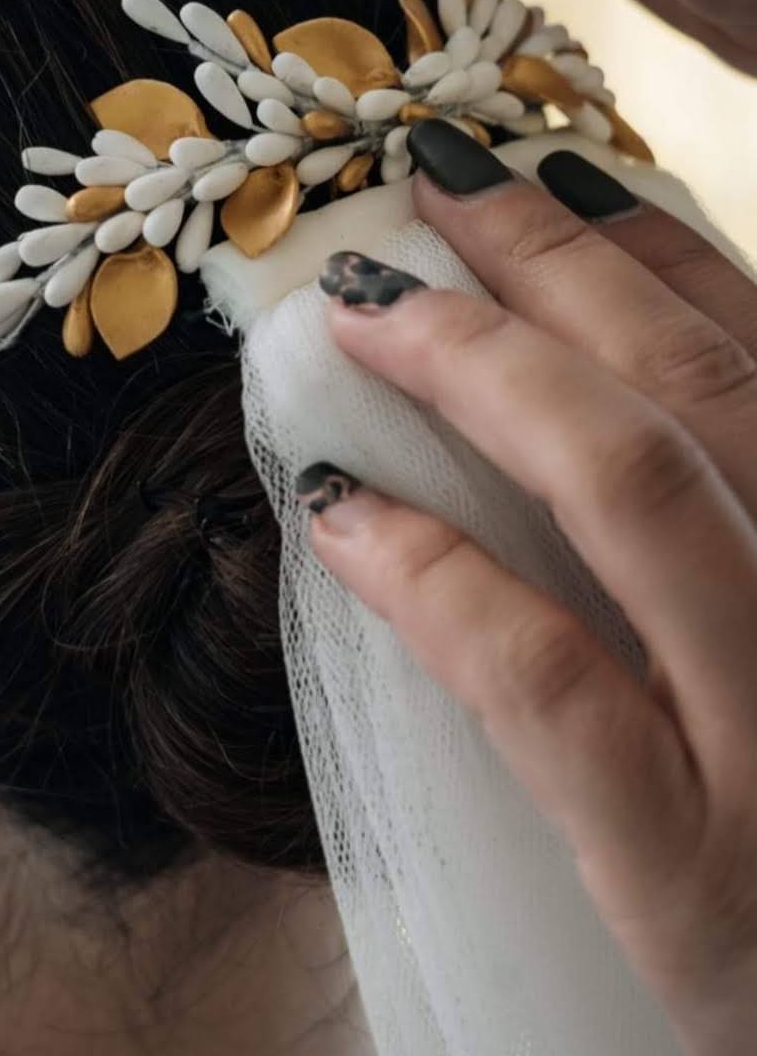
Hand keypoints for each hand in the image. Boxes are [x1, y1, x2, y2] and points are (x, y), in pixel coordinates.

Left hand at [304, 121, 756, 1055]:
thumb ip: (740, 532)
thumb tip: (614, 411)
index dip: (656, 248)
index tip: (550, 177)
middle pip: (696, 385)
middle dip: (555, 259)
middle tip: (434, 177)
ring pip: (631, 486)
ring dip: (486, 368)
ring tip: (369, 309)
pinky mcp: (695, 878)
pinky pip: (551, 685)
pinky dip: (439, 580)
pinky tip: (340, 513)